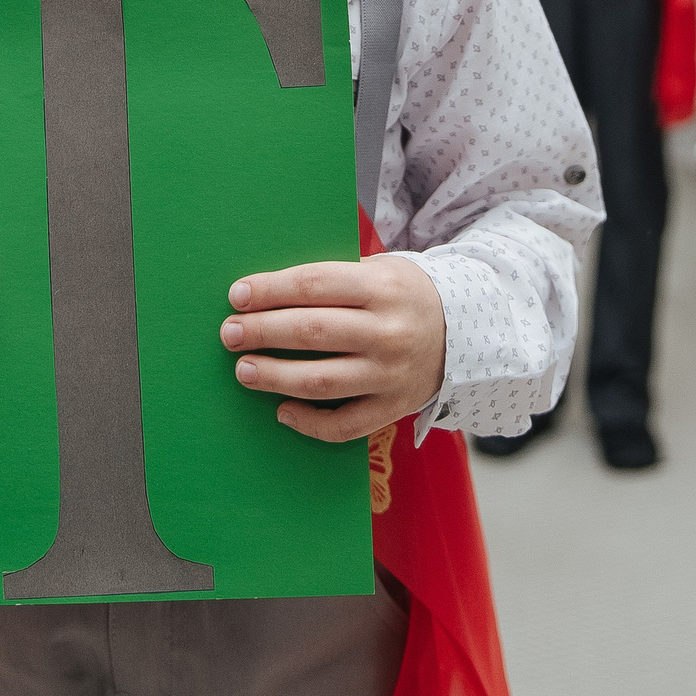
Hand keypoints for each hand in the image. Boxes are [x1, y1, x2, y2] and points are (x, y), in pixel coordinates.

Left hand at [222, 254, 445, 442]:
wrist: (465, 332)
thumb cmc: (404, 295)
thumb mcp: (380, 270)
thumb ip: (332, 279)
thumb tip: (264, 293)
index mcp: (382, 288)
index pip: (314, 285)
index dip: (270, 290)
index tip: (237, 296)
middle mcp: (388, 332)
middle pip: (311, 332)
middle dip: (262, 331)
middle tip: (230, 333)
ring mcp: (390, 375)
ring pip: (321, 381)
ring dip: (274, 376)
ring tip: (243, 370)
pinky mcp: (392, 408)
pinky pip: (344, 426)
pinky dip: (308, 423)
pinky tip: (282, 411)